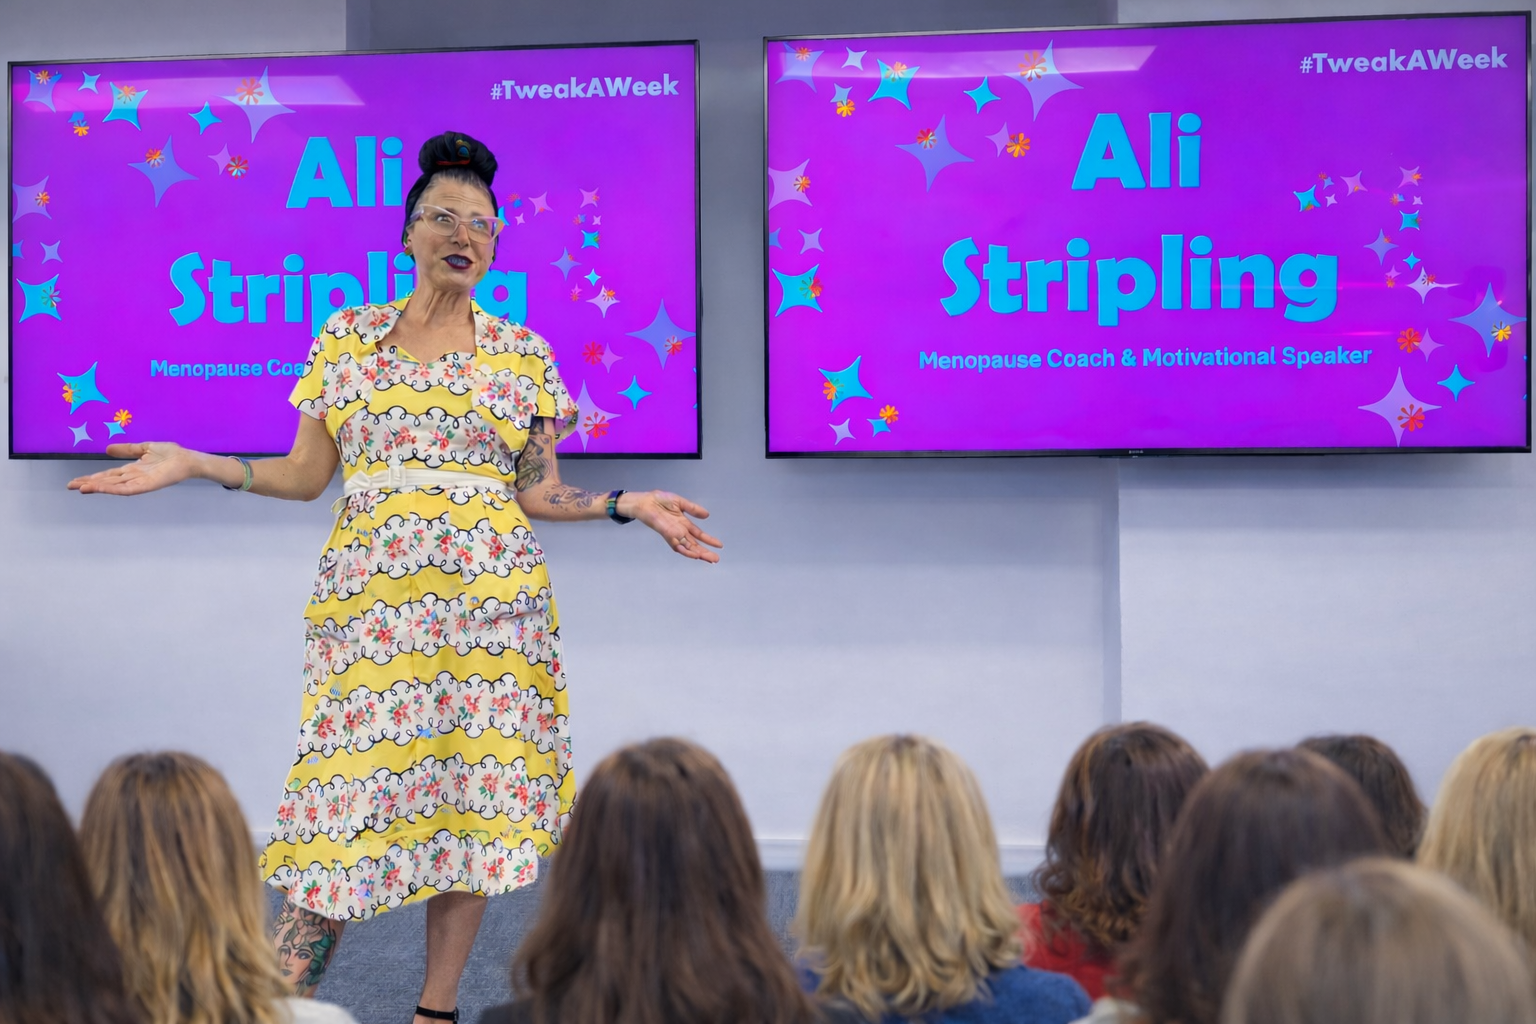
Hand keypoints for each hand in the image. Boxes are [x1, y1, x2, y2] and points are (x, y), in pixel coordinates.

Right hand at [66, 442, 204, 494]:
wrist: (186, 459)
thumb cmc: (170, 454)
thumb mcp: (144, 448)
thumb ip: (127, 449)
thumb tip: (107, 449)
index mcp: (132, 470)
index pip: (108, 475)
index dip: (93, 477)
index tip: (77, 480)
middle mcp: (133, 478)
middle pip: (107, 482)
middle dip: (89, 484)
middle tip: (71, 486)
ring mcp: (139, 483)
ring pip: (114, 487)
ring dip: (98, 488)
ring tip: (81, 488)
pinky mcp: (146, 486)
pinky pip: (127, 489)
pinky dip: (113, 489)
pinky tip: (101, 488)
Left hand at [624, 490, 721, 562]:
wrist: (645, 500)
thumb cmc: (659, 500)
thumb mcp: (680, 502)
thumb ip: (693, 509)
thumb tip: (707, 515)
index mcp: (684, 524)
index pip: (699, 535)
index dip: (709, 540)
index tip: (719, 545)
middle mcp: (680, 531)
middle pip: (695, 545)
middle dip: (705, 552)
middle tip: (716, 559)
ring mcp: (673, 534)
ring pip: (688, 548)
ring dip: (698, 554)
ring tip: (708, 559)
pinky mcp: (667, 534)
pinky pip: (677, 545)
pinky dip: (686, 551)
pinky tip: (694, 555)